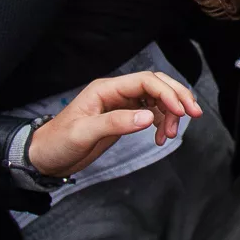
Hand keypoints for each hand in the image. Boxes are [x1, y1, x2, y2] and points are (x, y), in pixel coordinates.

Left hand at [27, 69, 200, 177]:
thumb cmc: (58, 142)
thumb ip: (116, 123)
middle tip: (194, 114)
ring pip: (156, 100)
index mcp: (106, 89)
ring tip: (171, 135)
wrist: (45, 157)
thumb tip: (148, 118)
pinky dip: (161, 123)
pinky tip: (161, 137)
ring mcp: (120, 106)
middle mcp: (116, 93)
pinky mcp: (123, 119)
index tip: (181, 111)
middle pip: (155, 85)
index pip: (145, 81)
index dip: (167, 93)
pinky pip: (150, 114)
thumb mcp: (84, 133)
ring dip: (170, 114)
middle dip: (177, 97)